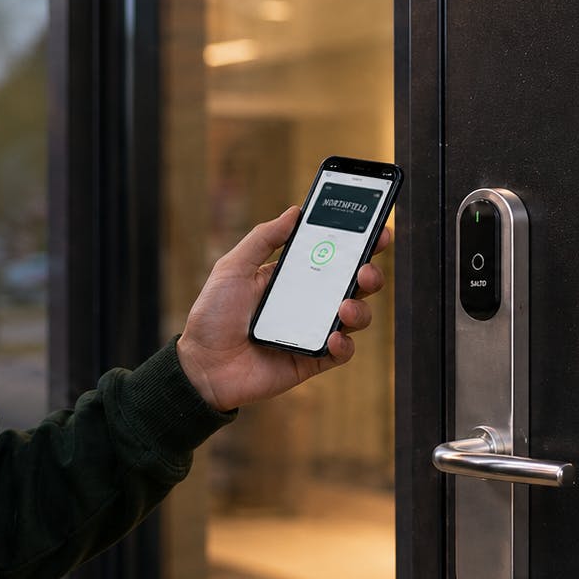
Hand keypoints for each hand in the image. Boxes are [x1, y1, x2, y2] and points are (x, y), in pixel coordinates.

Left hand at [176, 206, 392, 411]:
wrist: (202, 366)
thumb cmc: (213, 315)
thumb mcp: (233, 268)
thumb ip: (263, 239)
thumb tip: (295, 211)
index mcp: (292, 276)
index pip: (332, 255)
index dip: (359, 242)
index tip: (377, 229)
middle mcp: (307, 302)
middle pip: (352, 284)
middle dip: (369, 272)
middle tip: (366, 268)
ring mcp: (312, 331)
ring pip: (355, 317)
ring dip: (360, 309)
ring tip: (345, 306)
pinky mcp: (312, 360)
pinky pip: (341, 352)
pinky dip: (344, 344)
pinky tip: (332, 337)